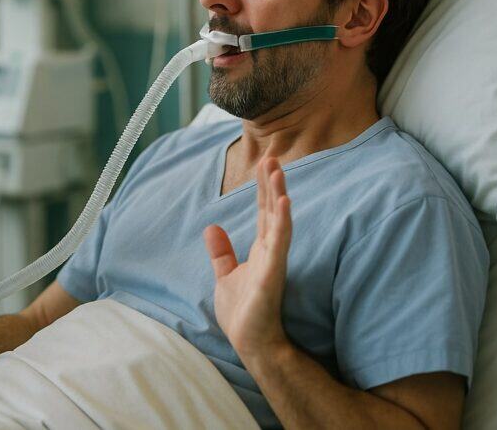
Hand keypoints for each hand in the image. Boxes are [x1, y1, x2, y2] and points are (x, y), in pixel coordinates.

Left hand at [203, 156, 292, 359]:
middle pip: (271, 209)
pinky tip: (284, 203)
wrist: (250, 342)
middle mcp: (269, 250)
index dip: (263, 187)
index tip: (265, 162)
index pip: (262, 211)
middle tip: (273, 155)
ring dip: (278, 194)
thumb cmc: (242, 313)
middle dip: (272, 182)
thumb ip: (221, 252)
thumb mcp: (224, 275)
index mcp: (259, 249)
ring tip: (278, 170)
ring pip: (278, 220)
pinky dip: (282, 222)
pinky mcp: (272, 272)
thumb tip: (212, 227)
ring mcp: (273, 260)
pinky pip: (279, 242)